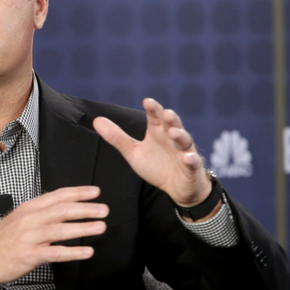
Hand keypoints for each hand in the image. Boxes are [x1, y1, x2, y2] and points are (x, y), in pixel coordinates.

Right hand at [0, 186, 107, 289]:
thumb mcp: (18, 218)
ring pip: (61, 229)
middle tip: (104, 209)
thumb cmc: (0, 240)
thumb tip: (62, 207)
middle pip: (62, 210)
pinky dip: (73, 252)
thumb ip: (39, 212)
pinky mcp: (29, 255)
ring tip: (100, 227)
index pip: (57, 196)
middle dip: (86, 208)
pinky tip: (86, 252)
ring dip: (83, 228)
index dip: (78, 192)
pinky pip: (55, 252)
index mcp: (29, 208)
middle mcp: (30, 219)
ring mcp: (29, 237)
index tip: (95, 192)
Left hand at [93, 98, 210, 207]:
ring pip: (184, 141)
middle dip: (170, 118)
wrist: (176, 187)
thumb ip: (116, 137)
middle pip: (172, 125)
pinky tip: (187, 158)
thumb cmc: (156, 165)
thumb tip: (96, 120)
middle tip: (165, 113)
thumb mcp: (133, 152)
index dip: (153, 109)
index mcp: (158, 132)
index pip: (155, 117)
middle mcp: (172, 138)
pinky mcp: (191, 168)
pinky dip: (190, 160)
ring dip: (180, 135)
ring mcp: (183, 152)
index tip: (147, 101)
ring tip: (174, 132)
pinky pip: (192, 163)